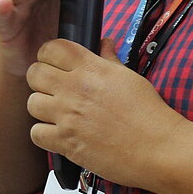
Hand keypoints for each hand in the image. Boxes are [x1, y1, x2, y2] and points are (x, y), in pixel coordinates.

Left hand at [25, 37, 187, 191]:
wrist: (160, 149)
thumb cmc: (149, 114)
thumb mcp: (130, 77)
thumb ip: (109, 59)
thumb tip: (104, 43)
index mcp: (91, 69)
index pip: (51, 48)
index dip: (48, 54)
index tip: (53, 62)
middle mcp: (75, 89)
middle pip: (34, 73)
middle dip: (41, 79)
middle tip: (52, 87)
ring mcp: (68, 116)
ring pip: (32, 103)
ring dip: (42, 108)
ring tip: (56, 113)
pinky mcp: (66, 143)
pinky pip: (36, 133)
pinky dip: (44, 135)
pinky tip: (59, 134)